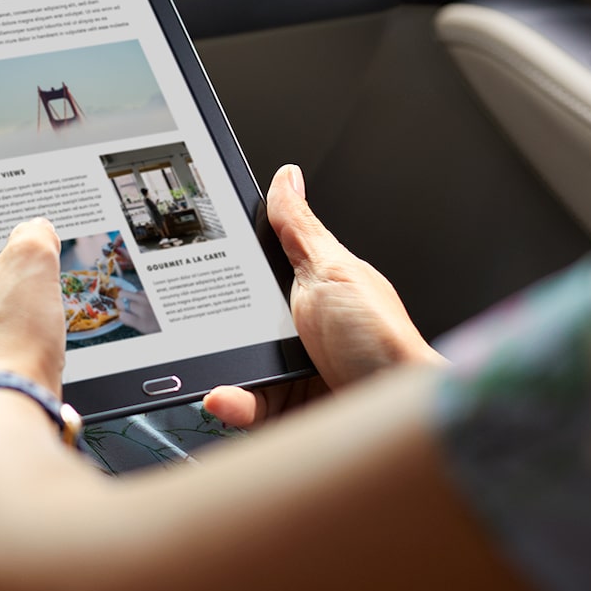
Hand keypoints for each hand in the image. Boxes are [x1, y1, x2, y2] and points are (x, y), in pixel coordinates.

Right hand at [115, 288, 157, 334]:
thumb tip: (123, 315)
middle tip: (123, 305)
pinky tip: (143, 300)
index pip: (122, 315)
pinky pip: (141, 291)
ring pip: (130, 293)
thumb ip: (134, 322)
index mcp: (142, 324)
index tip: (122, 315)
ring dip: (130, 297)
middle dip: (120, 303)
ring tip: (133, 302)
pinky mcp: (153, 295)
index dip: (120, 314)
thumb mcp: (145, 330)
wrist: (175, 318)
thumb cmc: (159, 327)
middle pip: (121, 301)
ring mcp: (149, 301)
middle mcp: (144, 311)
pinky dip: (140, 295)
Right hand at [205, 164, 442, 427]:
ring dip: (218, 365)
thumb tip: (287, 177)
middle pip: (239, 315)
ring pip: (238, 361)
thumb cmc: (381, 340)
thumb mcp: (331, 271)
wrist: (397, 413)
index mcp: (312, 284)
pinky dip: (231, 401)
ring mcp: (293, 366)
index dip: (228, 260)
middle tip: (192, 317)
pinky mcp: (287, 404)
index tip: (196, 256)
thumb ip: (299, 229)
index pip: (259, 264)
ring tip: (204, 362)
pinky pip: (247, 402)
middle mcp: (301, 324)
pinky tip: (222, 395)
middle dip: (214, 318)